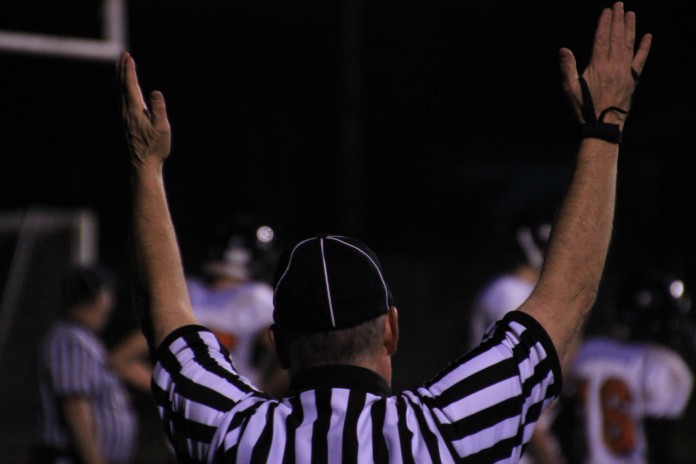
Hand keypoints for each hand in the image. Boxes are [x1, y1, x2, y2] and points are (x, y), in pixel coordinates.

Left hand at [117, 51, 170, 169]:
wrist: (142, 164)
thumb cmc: (155, 147)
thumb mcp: (162, 129)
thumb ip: (159, 109)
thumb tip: (156, 92)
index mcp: (134, 110)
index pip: (130, 85)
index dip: (129, 70)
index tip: (129, 56)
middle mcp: (125, 111)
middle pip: (121, 85)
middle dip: (122, 69)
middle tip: (123, 55)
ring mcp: (123, 117)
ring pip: (117, 92)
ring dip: (118, 77)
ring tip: (119, 67)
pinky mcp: (124, 122)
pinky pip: (118, 99)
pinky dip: (118, 88)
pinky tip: (120, 89)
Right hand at [560, 2, 651, 125]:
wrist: (602, 125)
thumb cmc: (584, 109)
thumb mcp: (570, 89)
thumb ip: (567, 68)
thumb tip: (564, 50)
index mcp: (598, 67)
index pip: (601, 39)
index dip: (605, 23)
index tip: (607, 11)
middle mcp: (614, 66)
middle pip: (616, 37)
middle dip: (618, 19)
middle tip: (620, 5)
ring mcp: (625, 72)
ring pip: (628, 44)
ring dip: (630, 28)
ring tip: (631, 14)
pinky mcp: (632, 79)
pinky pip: (640, 60)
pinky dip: (644, 47)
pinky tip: (647, 36)